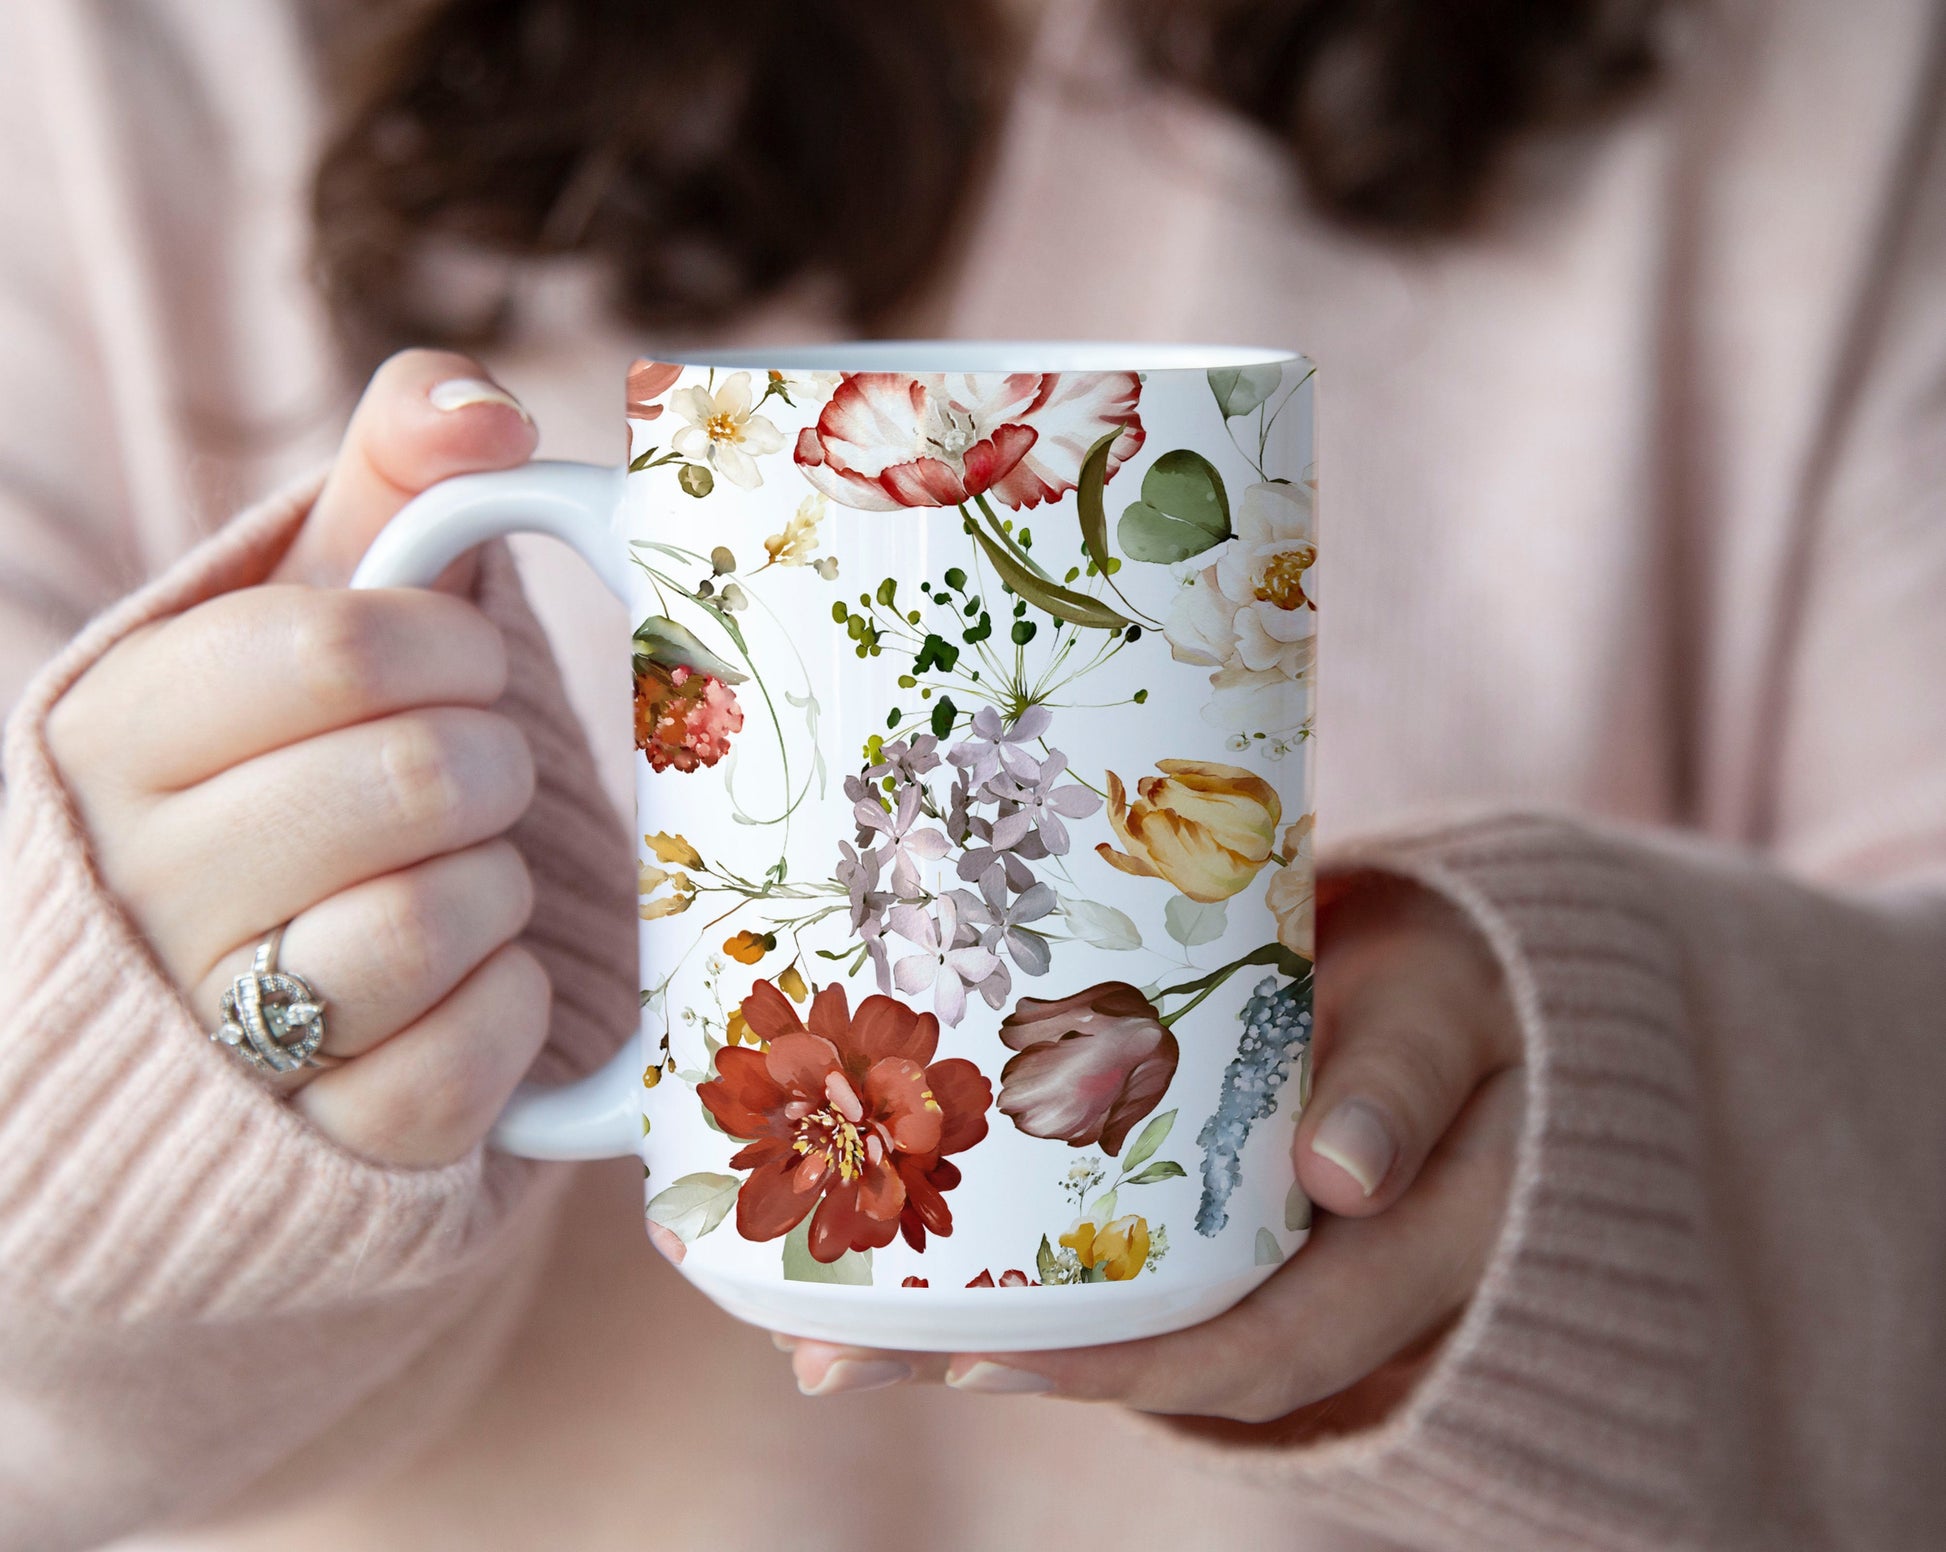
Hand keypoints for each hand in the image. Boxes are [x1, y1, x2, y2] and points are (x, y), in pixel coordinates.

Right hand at [47, 350, 550, 1166]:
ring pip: (435, 924)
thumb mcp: (310, 611)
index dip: (451, 647)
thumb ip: (388, 479)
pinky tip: (474, 981)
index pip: (335, 642)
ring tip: (464, 878)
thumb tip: (481, 406)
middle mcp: (135, 885)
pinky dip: (508, 1012)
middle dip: (489, 765)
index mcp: (115, 729)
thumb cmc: (292, 772)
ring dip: (499, 889)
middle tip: (473, 778)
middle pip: (416, 779)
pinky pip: (460, 1067)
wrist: (229, 1004)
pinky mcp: (307, 1148)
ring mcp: (208, 1033)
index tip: (462, 665)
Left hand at [779, 878, 1524, 1426]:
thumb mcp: (1450, 1009)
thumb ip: (1406, 1080)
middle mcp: (1310, 1281)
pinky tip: (895, 1232)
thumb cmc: (1465, 980)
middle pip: (1144, 1352)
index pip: (1253, 1345)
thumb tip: (1341, 1175)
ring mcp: (1252, 1247)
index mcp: (1393, 1262)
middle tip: (828, 1351)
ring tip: (813, 1314)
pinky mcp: (1202, 1202)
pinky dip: (998, 1255)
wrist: (1466, 968)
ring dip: (961, 1320)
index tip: (975, 1359)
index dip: (1116, 1365)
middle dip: (986, 1359)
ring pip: (1109, 1311)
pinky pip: (1100, 1249)